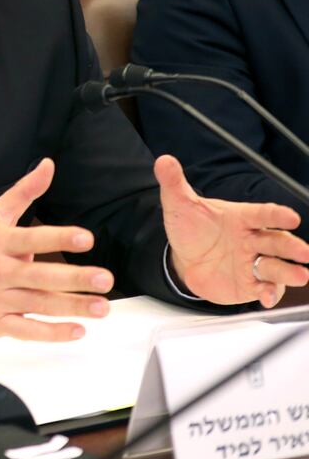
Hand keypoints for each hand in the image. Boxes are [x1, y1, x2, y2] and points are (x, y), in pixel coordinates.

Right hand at [0, 159, 114, 341]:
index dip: (59, 239)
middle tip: (105, 279)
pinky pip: (26, 330)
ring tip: (102, 307)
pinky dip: (52, 333)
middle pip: (39, 275)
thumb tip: (48, 164)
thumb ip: (23, 192)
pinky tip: (78, 330)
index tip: (87, 239)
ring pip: (38, 304)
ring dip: (72, 307)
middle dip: (74, 278)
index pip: (31, 238)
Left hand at [156, 154, 308, 307]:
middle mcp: (253, 239)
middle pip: (277, 241)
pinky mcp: (251, 283)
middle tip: (304, 252)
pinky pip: (265, 288)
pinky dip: (269, 293)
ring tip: (301, 275)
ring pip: (276, 266)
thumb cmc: (191, 228)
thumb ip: (174, 183)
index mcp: (242, 218)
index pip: (263, 214)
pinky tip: (267, 298)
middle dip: (292, 247)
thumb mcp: (179, 205)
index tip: (291, 217)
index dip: (277, 215)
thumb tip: (164, 160)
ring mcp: (254, 262)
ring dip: (289, 271)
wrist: (184, 258)